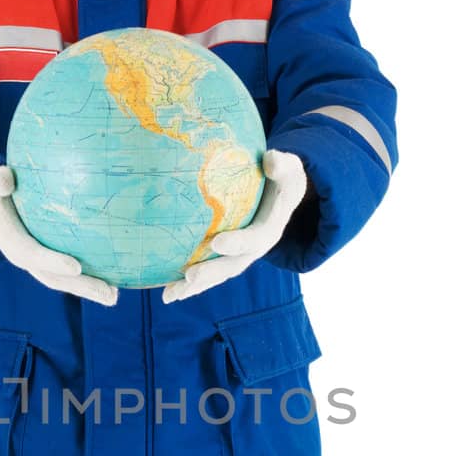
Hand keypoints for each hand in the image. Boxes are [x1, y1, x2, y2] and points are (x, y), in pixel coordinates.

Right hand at [0, 164, 118, 305]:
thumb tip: (5, 179)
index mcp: (11, 241)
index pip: (33, 255)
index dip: (52, 263)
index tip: (76, 266)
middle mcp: (25, 257)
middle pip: (54, 278)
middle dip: (81, 287)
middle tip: (109, 294)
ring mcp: (38, 260)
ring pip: (64, 280)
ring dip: (89, 289)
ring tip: (115, 295)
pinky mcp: (48, 257)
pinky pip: (71, 269)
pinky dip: (91, 274)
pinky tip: (116, 273)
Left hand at [162, 150, 308, 303]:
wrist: (281, 196)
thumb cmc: (282, 179)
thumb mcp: (289, 169)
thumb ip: (282, 165)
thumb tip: (271, 159)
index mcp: (269, 230)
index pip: (255, 239)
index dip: (238, 243)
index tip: (217, 242)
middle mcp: (254, 250)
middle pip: (232, 266)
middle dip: (211, 273)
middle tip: (189, 276)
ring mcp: (240, 257)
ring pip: (217, 275)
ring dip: (194, 286)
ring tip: (170, 295)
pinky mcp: (226, 258)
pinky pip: (206, 272)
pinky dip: (187, 284)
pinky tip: (166, 292)